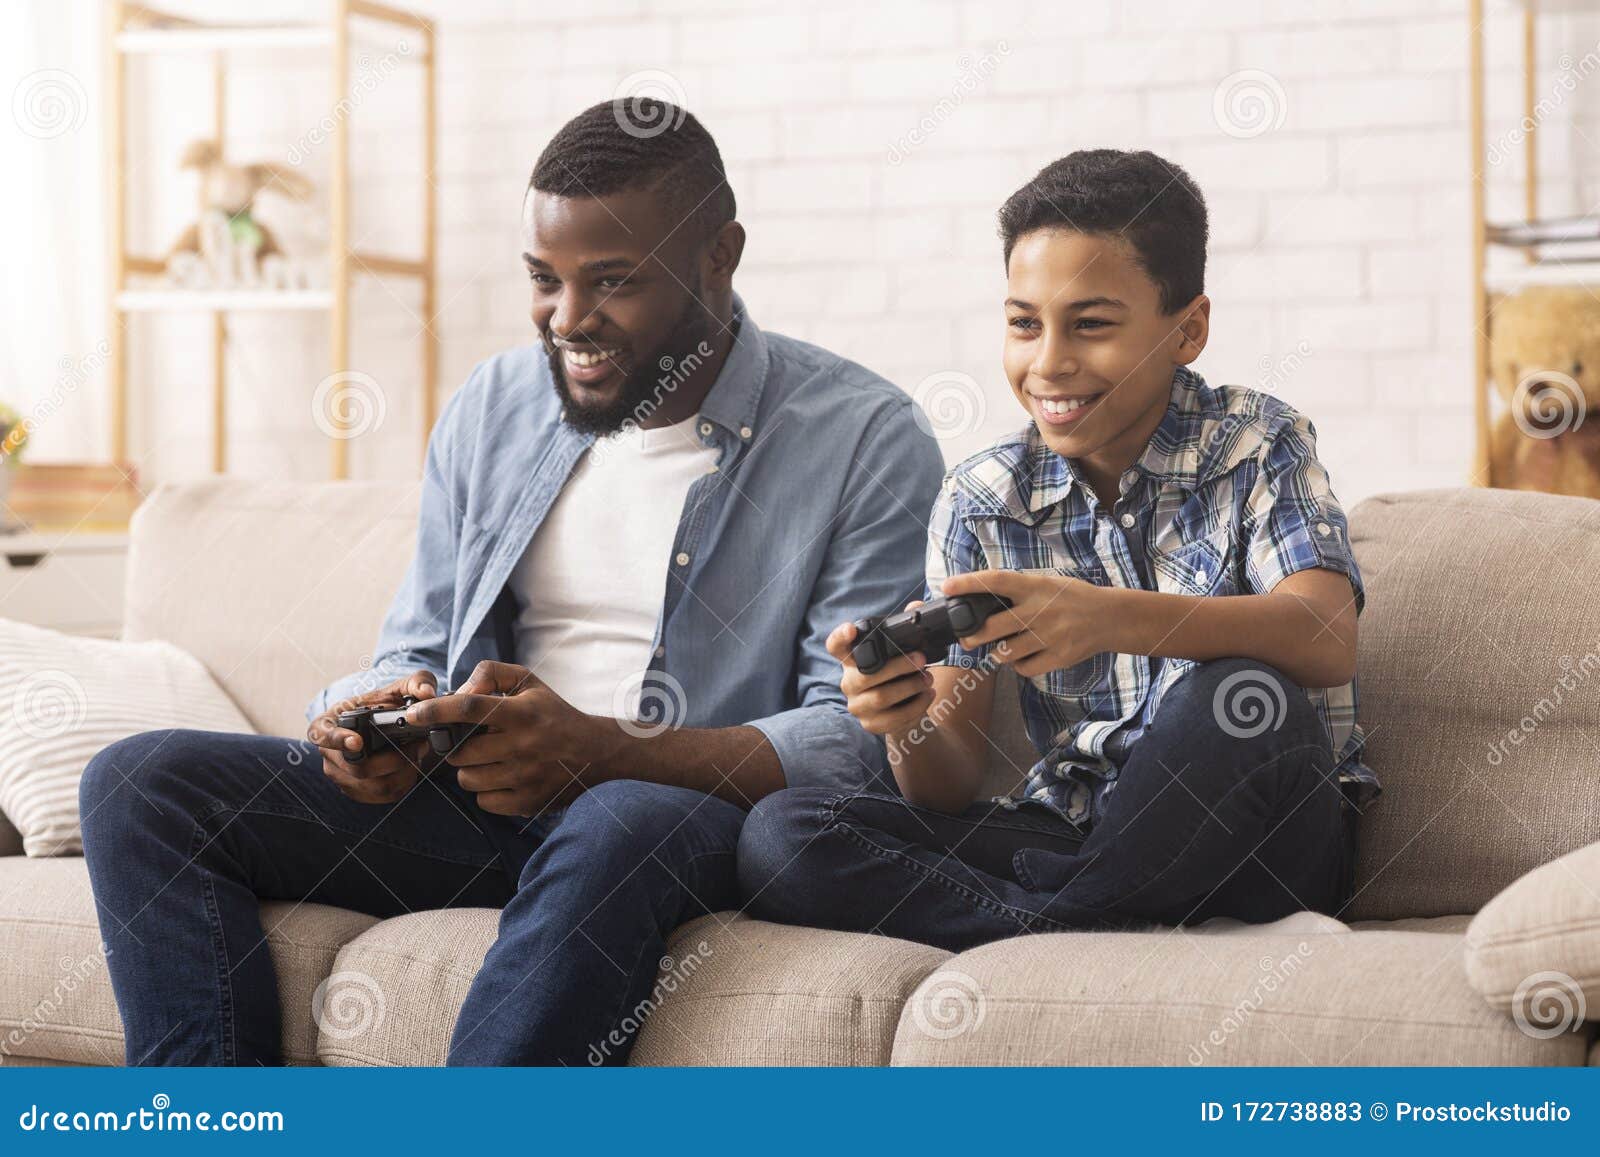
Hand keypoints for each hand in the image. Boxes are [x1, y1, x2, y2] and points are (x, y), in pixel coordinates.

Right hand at [307, 669, 437, 804]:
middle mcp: (329, 753)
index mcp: (326, 724)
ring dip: (403, 773)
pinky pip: (381, 796)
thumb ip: (416, 682)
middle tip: (416, 746)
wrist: (381, 724)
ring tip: (416, 754)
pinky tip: (410, 768)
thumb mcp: (397, 688)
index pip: (322, 735)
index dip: (338, 740)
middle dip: (394, 760)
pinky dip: (402, 784)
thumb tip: (427, 693)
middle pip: (358, 768)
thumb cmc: (381, 704)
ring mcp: (340, 775)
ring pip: (374, 786)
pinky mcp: (355, 791)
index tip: (358, 742)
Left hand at [403, 660, 599, 817]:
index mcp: (522, 712)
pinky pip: (484, 801)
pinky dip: (486, 791)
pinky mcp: (528, 802)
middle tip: (473, 741)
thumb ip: (491, 674)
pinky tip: (502, 778)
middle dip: (458, 747)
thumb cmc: (553, 714)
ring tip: (490, 760)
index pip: (470, 709)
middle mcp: (523, 745)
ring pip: (468, 779)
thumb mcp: (529, 682)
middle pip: (461, 752)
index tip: (414, 714)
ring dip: (471, 770)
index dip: (437, 710)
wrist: (596, 753)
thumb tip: (460, 690)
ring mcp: (526, 777)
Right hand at [825, 601, 934, 736]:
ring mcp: (857, 705)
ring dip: (910, 687)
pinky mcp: (871, 724)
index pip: (836, 646)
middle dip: (897, 667)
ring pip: (880, 698)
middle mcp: (849, 682)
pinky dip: (915, 706)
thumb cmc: (899, 673)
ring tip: (928, 679)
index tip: (851, 629)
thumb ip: (906, 627)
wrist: (902, 710)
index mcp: (852, 659)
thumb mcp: (901, 651)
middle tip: (921, 659)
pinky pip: (892, 718)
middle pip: (865, 676)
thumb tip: (916, 607)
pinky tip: (927, 695)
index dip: (840, 637)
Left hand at [940, 569, 1108, 677]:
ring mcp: (1048, 635)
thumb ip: (1018, 592)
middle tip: (967, 639)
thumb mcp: (1045, 584)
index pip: (996, 581)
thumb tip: (979, 600)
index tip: (947, 587)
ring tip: (1004, 647)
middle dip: (972, 636)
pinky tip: (1024, 657)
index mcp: (1033, 587)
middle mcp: (1039, 610)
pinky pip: (1024, 668)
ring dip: (998, 653)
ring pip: (1005, 653)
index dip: (969, 584)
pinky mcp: (1057, 657)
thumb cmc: (1071, 598)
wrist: (1108, 617)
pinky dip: (1019, 665)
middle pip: (992, 627)